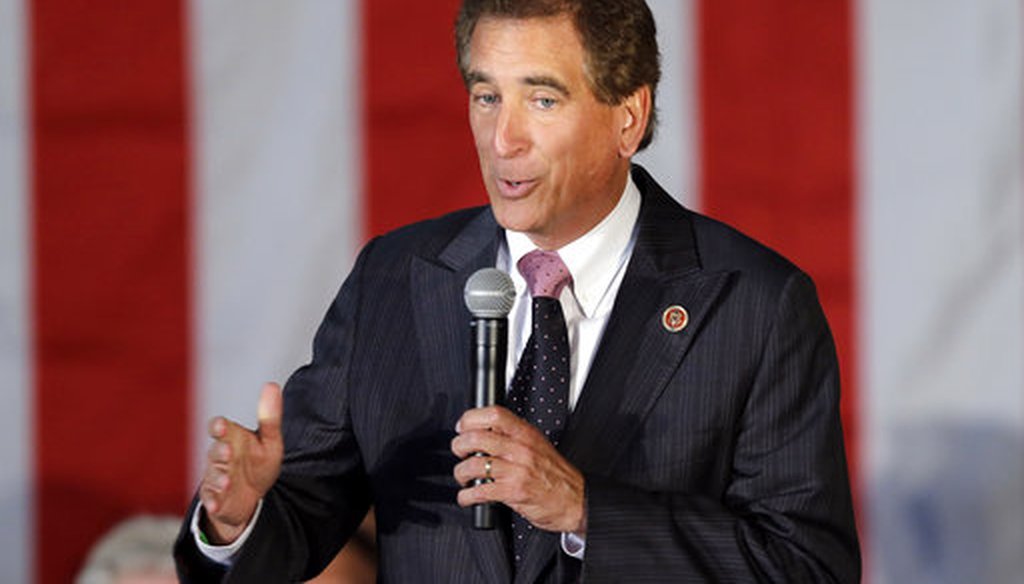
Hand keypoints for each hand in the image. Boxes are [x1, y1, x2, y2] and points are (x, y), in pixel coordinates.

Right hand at [199, 383, 283, 543]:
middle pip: (215, 452)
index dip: (218, 426)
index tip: (222, 426)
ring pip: (212, 475)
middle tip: (228, 452)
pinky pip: (210, 498)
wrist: (252, 497)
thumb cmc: (257, 463)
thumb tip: (271, 385)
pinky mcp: (214, 496)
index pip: (219, 428)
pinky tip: (216, 504)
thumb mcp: (270, 442)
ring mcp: (216, 476)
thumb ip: (269, 417)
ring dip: (218, 478)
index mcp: (232, 438)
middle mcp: (220, 456)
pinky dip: (212, 501)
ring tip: (227, 481)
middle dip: (220, 452)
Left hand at [451, 406, 585, 533]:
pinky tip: (468, 497)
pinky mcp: (514, 492)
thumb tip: (485, 432)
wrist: (576, 500)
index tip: (462, 427)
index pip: (494, 414)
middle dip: (459, 446)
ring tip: (464, 478)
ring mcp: (516, 470)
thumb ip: (514, 437)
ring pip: (474, 465)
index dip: (471, 418)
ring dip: (461, 473)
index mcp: (526, 434)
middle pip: (476, 437)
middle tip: (460, 453)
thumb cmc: (556, 475)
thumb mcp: (538, 445)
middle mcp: (520, 449)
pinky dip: (467, 496)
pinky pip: (480, 491)